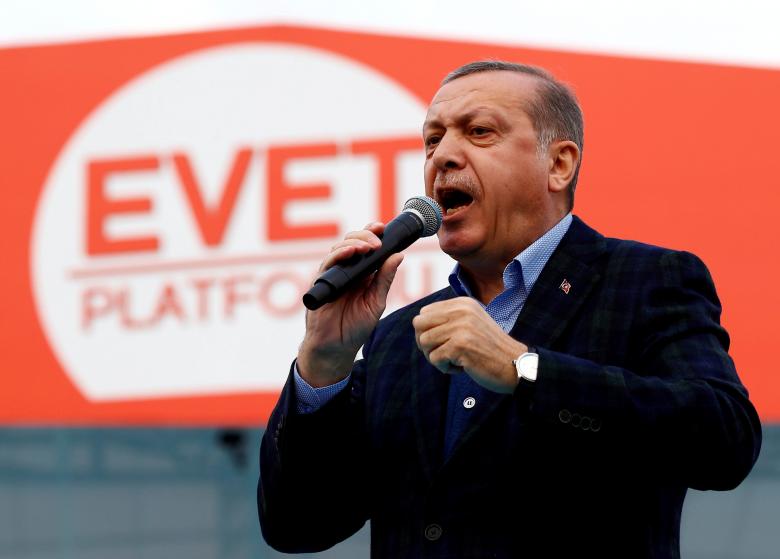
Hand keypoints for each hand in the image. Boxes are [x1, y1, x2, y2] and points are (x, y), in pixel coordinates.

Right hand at [298, 222, 402, 386]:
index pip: (366, 245)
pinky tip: (350, 253)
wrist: (336, 348)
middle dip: (365, 235)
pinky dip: (339, 255)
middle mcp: (347, 270)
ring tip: (367, 246)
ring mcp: (333, 275)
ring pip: (339, 248)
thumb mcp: (376, 302)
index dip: (373, 233)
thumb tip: (399, 255)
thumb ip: (385, 279)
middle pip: (352, 241)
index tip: (383, 227)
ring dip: (354, 242)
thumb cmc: (356, 327)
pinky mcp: (321, 283)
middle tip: (378, 240)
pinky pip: (328, 263)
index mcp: (362, 273)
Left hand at [412, 297, 526, 393]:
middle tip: (443, 353)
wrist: (516, 365)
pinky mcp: (460, 346)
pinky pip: (434, 358)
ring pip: (424, 342)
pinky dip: (445, 368)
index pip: (424, 313)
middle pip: (419, 325)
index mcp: (462, 304)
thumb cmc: (490, 349)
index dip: (428, 331)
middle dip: (425, 343)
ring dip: (436, 357)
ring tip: (455, 360)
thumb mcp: (471, 323)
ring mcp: (460, 327)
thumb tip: (417, 323)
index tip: (444, 342)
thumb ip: (448, 319)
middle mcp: (461, 311)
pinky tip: (462, 367)